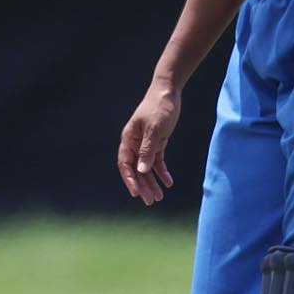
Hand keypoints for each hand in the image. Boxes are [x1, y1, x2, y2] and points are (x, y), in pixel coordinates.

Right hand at [117, 83, 179, 205]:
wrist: (168, 91)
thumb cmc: (159, 107)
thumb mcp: (154, 129)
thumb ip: (147, 150)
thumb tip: (141, 171)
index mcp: (129, 138)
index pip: (125, 163)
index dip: (129, 179)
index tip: (136, 193)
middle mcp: (135, 143)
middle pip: (136, 169)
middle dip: (143, 185)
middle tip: (151, 201)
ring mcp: (146, 143)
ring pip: (146, 167)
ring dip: (152, 182)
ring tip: (159, 197)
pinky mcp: (157, 142)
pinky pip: (157, 161)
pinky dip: (162, 172)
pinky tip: (169, 182)